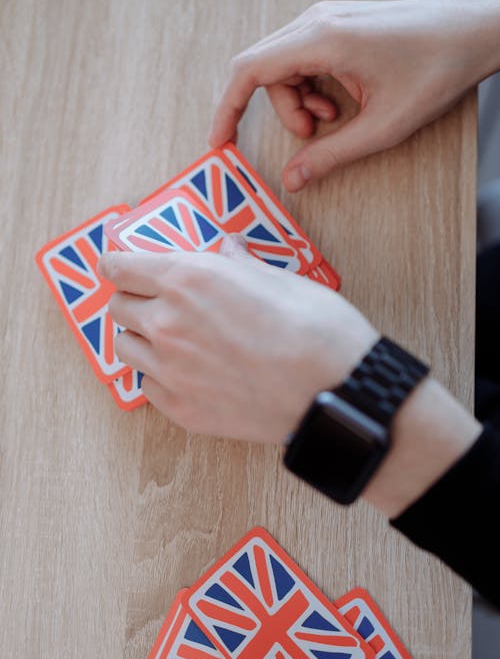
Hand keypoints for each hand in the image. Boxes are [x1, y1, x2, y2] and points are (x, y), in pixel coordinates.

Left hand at [98, 238, 377, 442]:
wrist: (335, 390)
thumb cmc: (315, 328)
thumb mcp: (279, 278)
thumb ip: (239, 264)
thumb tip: (228, 250)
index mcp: (188, 278)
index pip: (120, 266)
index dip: (117, 264)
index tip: (118, 266)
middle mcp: (168, 322)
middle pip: (118, 307)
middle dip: (134, 301)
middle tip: (157, 303)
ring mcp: (171, 369)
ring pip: (125, 348)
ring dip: (141, 339)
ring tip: (172, 341)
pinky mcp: (181, 408)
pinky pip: (148, 386)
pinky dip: (159, 377)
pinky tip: (189, 374)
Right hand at [210, 0, 499, 191]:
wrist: (473, 33)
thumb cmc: (435, 70)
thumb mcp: (381, 127)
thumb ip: (330, 156)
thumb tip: (293, 180)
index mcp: (322, 40)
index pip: (249, 71)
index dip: (227, 109)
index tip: (220, 141)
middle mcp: (317, 22)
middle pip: (264, 71)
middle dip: (279, 110)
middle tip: (313, 134)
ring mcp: (327, 20)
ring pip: (284, 67)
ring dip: (298, 101)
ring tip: (333, 119)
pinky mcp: (338, 25)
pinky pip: (304, 58)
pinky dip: (313, 87)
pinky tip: (340, 101)